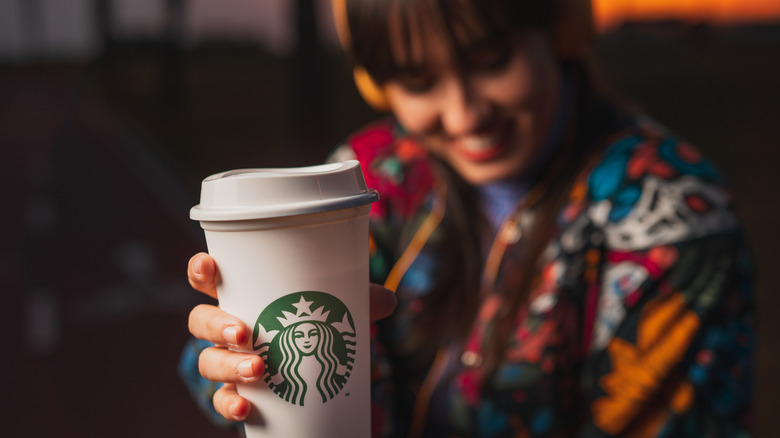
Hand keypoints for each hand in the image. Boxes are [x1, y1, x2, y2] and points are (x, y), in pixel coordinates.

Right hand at [186, 252, 395, 420]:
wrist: (312, 369)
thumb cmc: (315, 324)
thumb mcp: (336, 307)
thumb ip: (359, 300)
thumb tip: (389, 300)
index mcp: (242, 295)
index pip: (208, 278)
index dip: (201, 269)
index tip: (210, 266)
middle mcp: (226, 327)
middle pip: (200, 321)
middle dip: (217, 324)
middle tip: (246, 332)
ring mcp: (226, 360)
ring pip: (207, 360)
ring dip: (227, 365)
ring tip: (258, 370)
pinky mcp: (234, 390)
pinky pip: (220, 398)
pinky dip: (228, 403)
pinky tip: (245, 407)